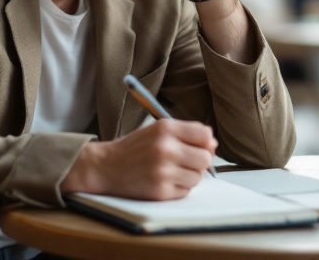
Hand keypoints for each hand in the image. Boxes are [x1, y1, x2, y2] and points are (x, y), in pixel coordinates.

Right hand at [61, 119, 217, 199]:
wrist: (105, 167)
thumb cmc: (134, 148)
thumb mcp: (158, 130)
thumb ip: (186, 133)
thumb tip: (213, 144)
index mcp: (166, 128)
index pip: (204, 135)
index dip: (206, 143)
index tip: (200, 147)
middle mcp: (165, 148)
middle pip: (205, 158)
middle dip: (199, 162)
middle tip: (184, 162)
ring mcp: (163, 171)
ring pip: (197, 177)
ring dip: (188, 176)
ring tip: (170, 171)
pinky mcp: (160, 191)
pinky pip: (185, 191)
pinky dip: (178, 188)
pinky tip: (163, 181)